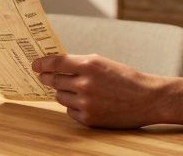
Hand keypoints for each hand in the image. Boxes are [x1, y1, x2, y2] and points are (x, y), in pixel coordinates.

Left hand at [32, 54, 162, 128]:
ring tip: (77, 90)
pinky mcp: (89, 119)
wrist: (147, 99)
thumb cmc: (125, 78)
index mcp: (89, 65)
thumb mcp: (102, 63)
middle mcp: (85, 84)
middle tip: (45, 77)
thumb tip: (54, 67)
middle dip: (48, 78)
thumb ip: (79, 64)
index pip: (56, 63)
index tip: (34, 64)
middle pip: (54, 81)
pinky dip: (74, 107)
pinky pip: (70, 111)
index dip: (42, 63)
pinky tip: (86, 103)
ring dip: (63, 93)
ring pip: (60, 97)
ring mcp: (86, 103)